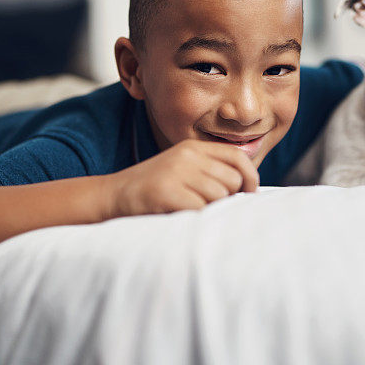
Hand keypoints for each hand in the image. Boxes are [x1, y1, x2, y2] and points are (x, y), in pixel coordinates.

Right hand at [103, 139, 259, 218]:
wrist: (114, 195)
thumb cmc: (155, 188)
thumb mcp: (183, 168)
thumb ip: (211, 170)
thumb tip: (248, 185)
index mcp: (193, 147)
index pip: (237, 156)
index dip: (250, 177)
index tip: (249, 192)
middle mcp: (186, 155)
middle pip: (232, 179)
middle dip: (228, 197)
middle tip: (211, 205)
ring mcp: (175, 172)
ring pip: (219, 195)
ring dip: (211, 208)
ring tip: (191, 209)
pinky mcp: (166, 191)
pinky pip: (200, 208)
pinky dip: (196, 217)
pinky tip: (181, 214)